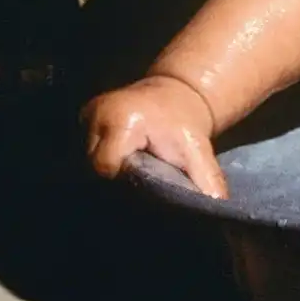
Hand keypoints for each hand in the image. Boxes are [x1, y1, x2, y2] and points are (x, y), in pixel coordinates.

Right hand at [82, 74, 227, 196]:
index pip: (108, 167)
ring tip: (130, 172)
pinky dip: (102, 158)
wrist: (176, 93)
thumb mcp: (197, 150)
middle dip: (114, 179)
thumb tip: (217, 207)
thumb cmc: (185, 124)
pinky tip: (119, 163)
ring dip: (107, 169)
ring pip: (87, 157)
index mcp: (123, 120)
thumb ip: (206, 178)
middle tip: (138, 181)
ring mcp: (87, 114)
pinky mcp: (83, 117)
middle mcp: (98, 114)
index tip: (141, 185)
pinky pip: (87, 147)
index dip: (123, 181)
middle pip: (94, 164)